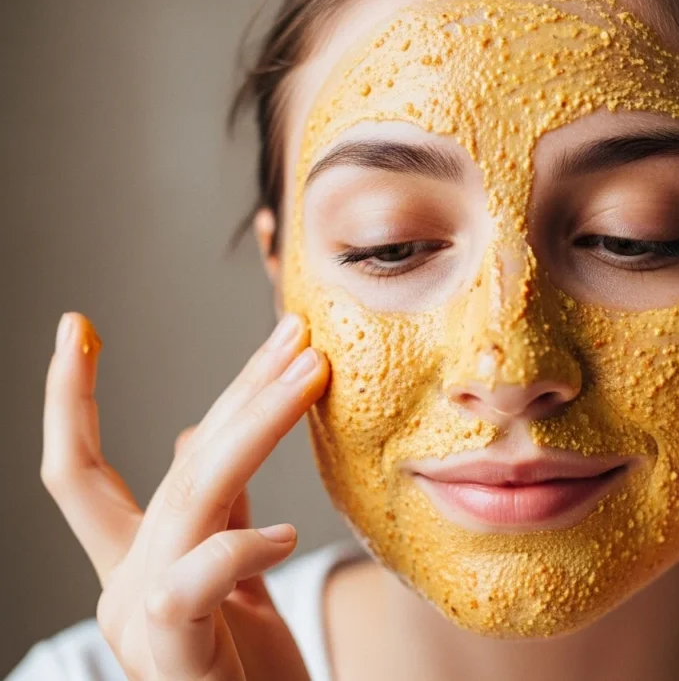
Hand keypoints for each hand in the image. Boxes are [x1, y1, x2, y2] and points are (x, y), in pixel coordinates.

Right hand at [42, 312, 328, 680]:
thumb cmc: (252, 674)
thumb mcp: (236, 582)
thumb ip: (217, 515)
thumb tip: (189, 437)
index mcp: (139, 563)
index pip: (80, 471)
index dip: (70, 398)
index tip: (77, 327)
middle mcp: (129, 585)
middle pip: (175, 464)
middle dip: (237, 390)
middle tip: (296, 334)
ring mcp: (144, 621)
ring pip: (190, 496)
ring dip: (255, 425)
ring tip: (313, 375)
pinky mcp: (174, 658)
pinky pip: (196, 582)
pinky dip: (242, 548)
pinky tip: (288, 535)